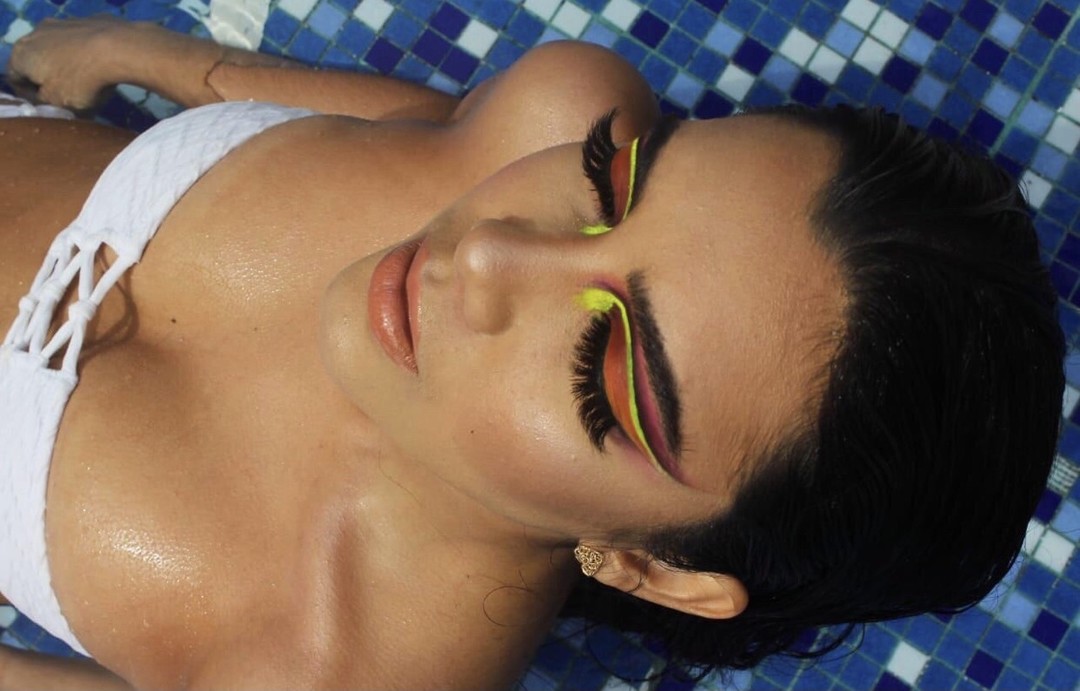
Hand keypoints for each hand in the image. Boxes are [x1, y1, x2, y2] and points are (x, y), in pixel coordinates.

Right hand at [8, 16, 132, 110]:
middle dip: (51, 81)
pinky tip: (103, 68)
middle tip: (70, 100)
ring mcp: (62, 24)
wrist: (119, 48)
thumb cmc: (81, 81)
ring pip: (60, 51)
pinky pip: (82, 43)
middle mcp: (36, 33)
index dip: (32, 98)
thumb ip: (43, 103)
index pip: (17, 80)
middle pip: (38, 63)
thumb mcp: (57, 103)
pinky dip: (87, 55)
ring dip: (69, 67)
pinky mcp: (88, 21)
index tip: (51, 109)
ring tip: (89, 86)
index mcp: (21, 54)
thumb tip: (44, 99)